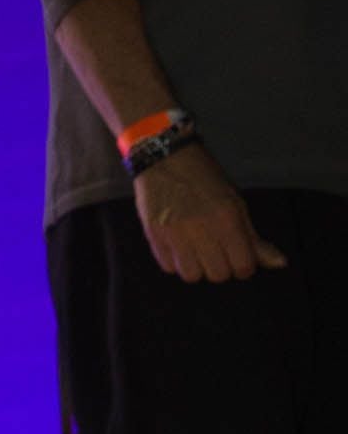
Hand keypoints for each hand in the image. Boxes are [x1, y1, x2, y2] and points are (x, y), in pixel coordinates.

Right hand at [134, 143, 287, 281]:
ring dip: (196, 267)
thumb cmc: (204, 178)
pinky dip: (175, 261)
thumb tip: (280, 263)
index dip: (244, 265)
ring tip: (195, 250)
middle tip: (216, 250)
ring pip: (192, 276)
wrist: (164, 157)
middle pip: (218, 275)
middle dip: (221, 266)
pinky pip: (168, 267)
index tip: (237, 255)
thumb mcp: (235, 203)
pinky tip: (178, 245)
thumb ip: (254, 238)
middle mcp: (201, 228)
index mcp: (226, 218)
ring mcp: (174, 233)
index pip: (243, 266)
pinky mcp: (153, 234)